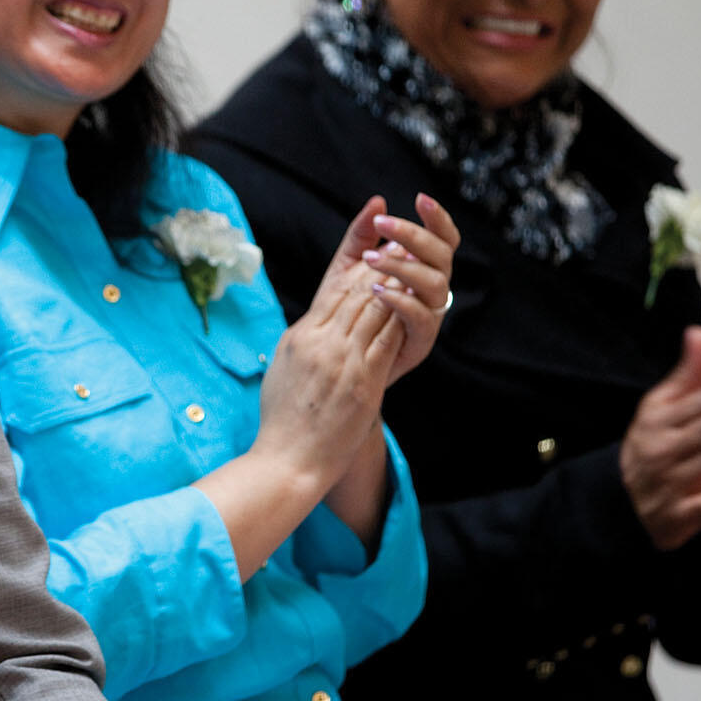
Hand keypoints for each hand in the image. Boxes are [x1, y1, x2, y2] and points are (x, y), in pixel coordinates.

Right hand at [255, 247, 404, 490]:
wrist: (287, 460)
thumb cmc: (282, 421)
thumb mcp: (283, 368)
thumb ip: (302, 341)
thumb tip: (314, 323)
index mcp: (300, 336)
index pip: (333, 289)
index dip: (357, 262)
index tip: (373, 244)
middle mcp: (320, 342)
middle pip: (356, 292)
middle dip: (382, 265)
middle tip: (403, 241)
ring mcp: (342, 361)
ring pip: (374, 310)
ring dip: (398, 283)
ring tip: (415, 262)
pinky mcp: (363, 382)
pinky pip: (387, 341)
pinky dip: (403, 318)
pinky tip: (418, 303)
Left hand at [359, 194, 460, 384]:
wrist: (338, 363)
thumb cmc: (348, 311)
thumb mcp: (347, 267)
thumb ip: (361, 236)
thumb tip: (377, 201)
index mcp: (422, 268)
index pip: (442, 239)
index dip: (438, 219)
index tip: (420, 200)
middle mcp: (432, 289)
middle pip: (442, 255)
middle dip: (414, 236)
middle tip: (383, 225)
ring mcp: (430, 315)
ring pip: (435, 283)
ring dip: (405, 266)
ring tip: (371, 259)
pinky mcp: (420, 342)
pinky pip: (422, 317)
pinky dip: (402, 301)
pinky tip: (377, 290)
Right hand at [621, 327, 700, 549]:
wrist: (622, 500)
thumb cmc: (652, 446)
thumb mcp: (661, 408)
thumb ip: (688, 374)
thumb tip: (700, 333)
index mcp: (657, 422)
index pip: (696, 405)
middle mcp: (660, 452)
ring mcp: (667, 485)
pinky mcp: (675, 517)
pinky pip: (700, 510)